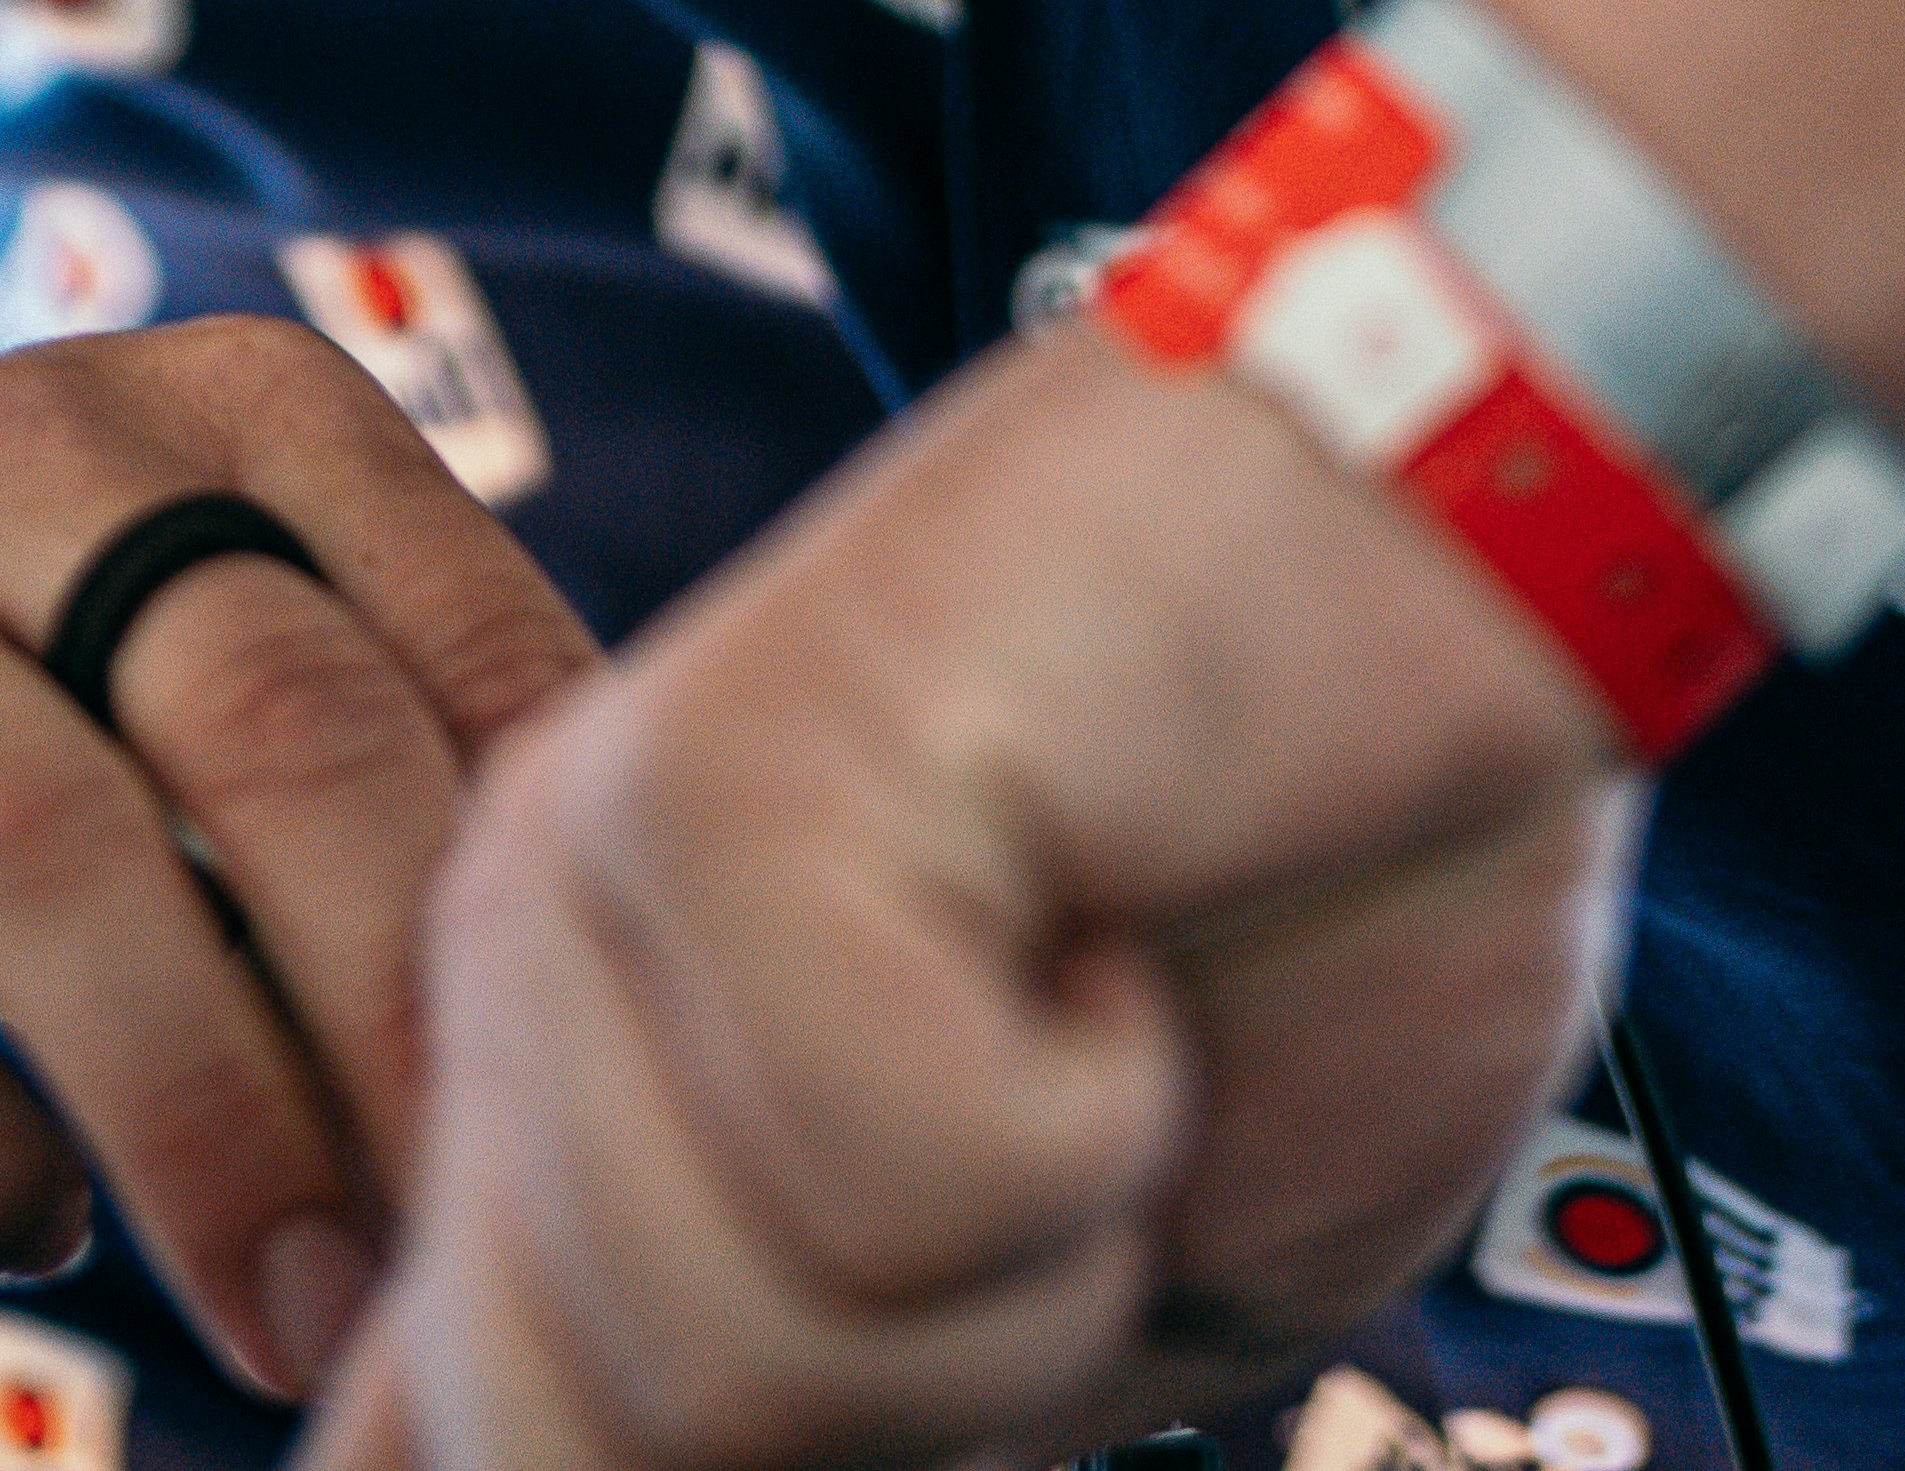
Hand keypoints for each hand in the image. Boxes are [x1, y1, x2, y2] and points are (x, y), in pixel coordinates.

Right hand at [0, 320, 595, 1403]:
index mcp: (212, 405)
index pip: (449, 626)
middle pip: (267, 722)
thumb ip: (381, 738)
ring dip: (203, 1120)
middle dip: (395, 1016)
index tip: (620, 1084)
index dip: (543, 883)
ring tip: (301, 1314)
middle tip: (477, 1250)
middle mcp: (10, 453)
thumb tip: (619, 993)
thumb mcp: (186, 601)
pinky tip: (28, 1221)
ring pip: (42, 852)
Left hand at [312, 319, 1632, 1470]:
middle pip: (580, 1461)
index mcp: (565, 1115)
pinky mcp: (711, 792)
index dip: (649, 1464)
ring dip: (1028, 1267)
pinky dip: (1082, 1120)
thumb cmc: (1308, 878)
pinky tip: (1103, 913)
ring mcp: (586, 879)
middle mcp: (514, 989)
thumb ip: (791, 1400)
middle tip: (1058, 1160)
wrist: (1462, 527)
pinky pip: (888, 1187)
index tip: (894, 1340)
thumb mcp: (1046, 1283)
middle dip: (903, 1404)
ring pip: (737, 1370)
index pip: (441, 1435)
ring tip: (1093, 1004)